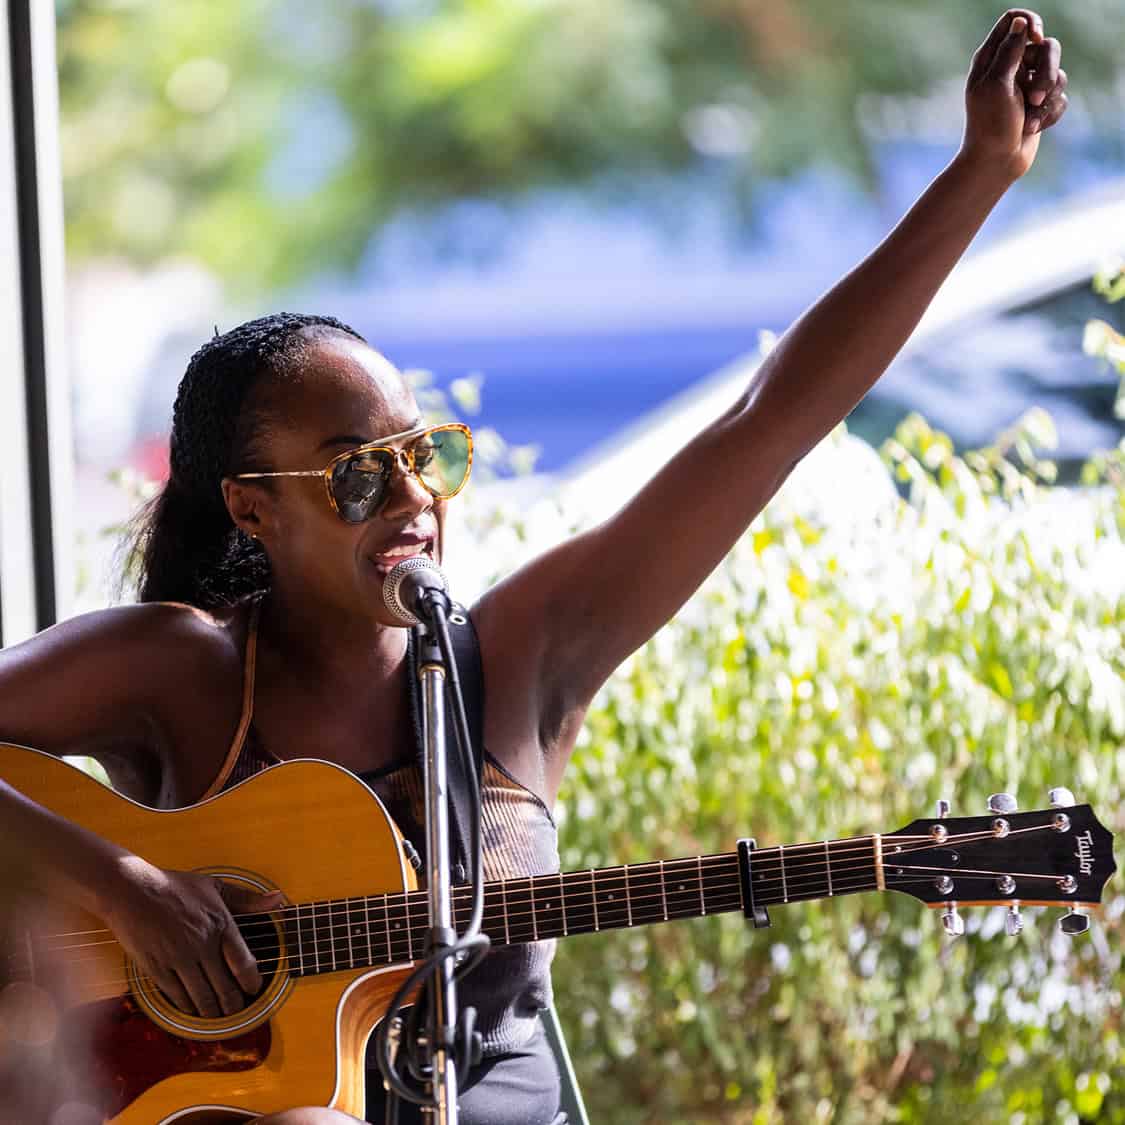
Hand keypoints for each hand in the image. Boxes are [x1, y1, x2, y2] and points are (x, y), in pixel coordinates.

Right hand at [103, 856, 282, 1017]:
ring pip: (202, 998)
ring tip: (218, 1016)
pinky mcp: (156, 968)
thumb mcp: (215, 886)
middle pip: (224, 988)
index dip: (252, 982)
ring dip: (212, 1013)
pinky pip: (177, 997)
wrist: (131, 891)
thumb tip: (277, 900)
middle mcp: (202, 944)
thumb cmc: (175, 886)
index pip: (244, 962)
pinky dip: (187, 1008)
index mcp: (220, 923)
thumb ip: (247, 899)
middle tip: (237, 1011)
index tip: (255, 989)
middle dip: (233, 1005)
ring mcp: (178, 959)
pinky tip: (192, 1009)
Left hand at [960, 9, 1066, 181]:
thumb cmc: (990, 125)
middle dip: (1046, 71)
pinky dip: (1048, 114)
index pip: (1014, 21)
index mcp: (991, 59)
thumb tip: (1020, 23)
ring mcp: (1027, 86)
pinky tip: (1031, 129)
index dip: (1030, 23)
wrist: (996, 163)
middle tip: (1034, 96)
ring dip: (1046, 99)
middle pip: (1046, 46)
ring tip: (1029, 118)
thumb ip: (1009, 52)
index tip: (1036, 39)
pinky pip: (1060, 97)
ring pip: (1057, 74)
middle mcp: (1010, 68)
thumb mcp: (996, 84)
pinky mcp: (1041, 104)